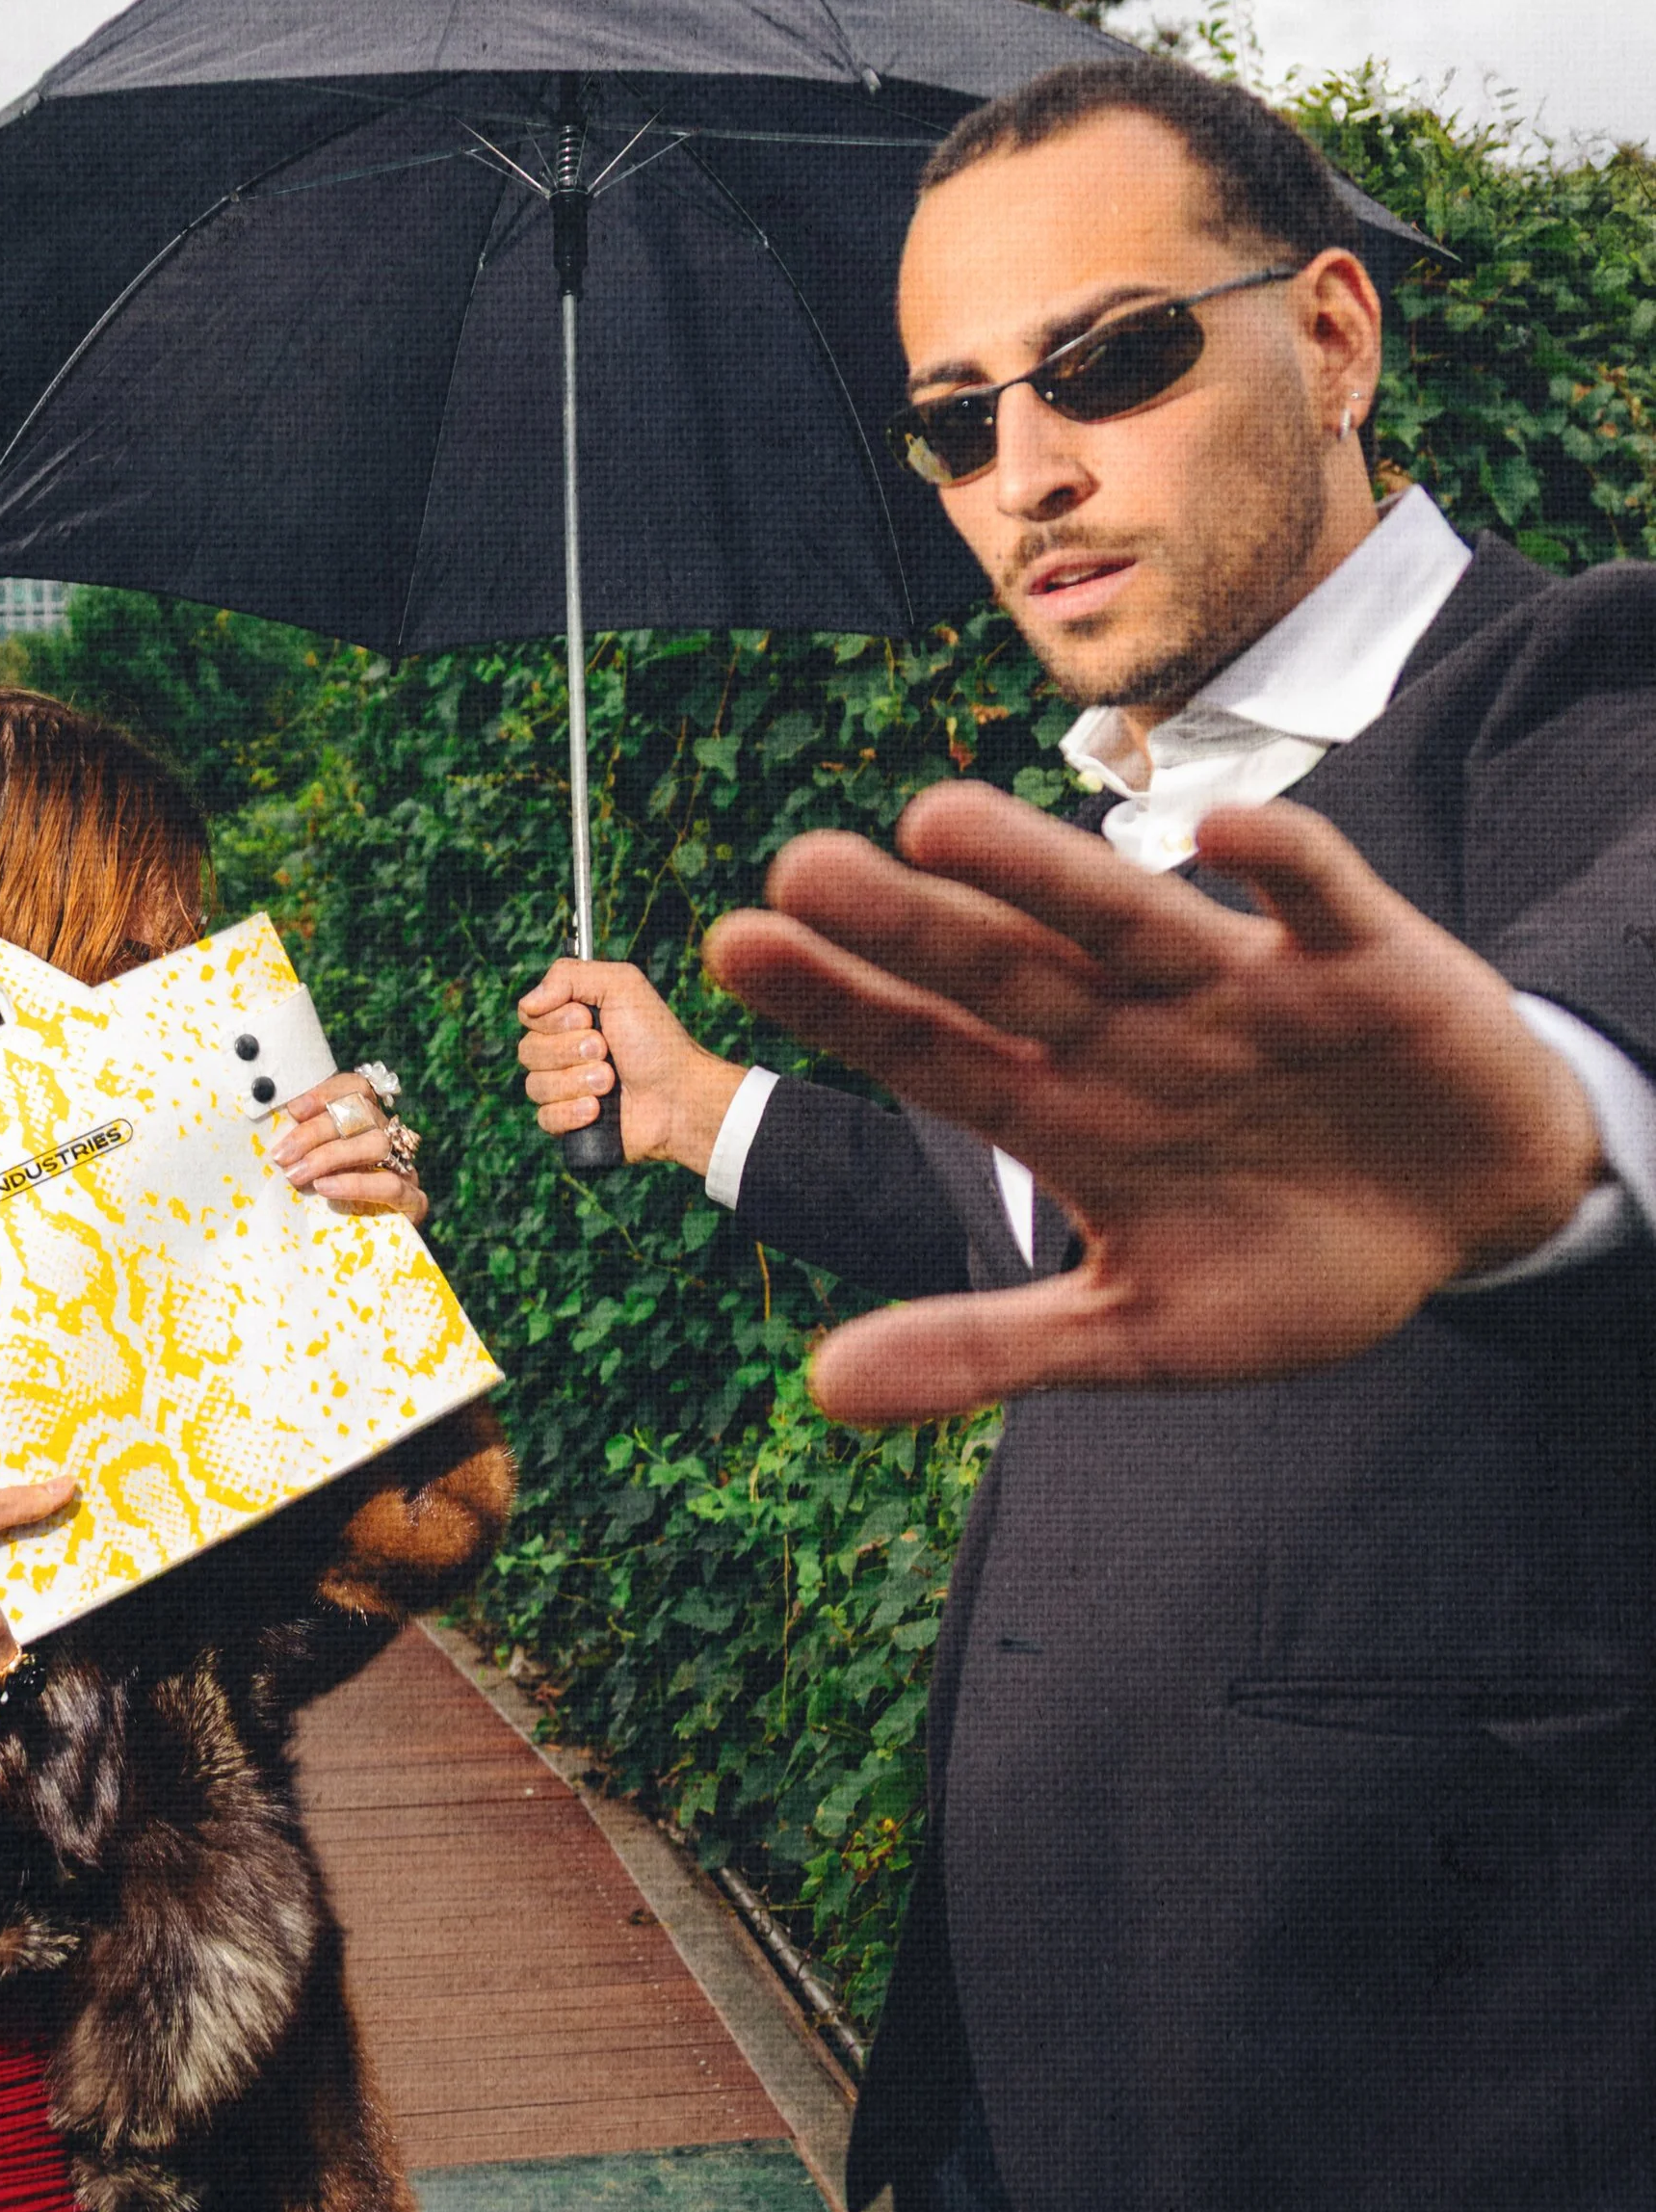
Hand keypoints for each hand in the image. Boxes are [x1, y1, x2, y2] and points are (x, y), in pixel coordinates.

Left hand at [268, 1076, 426, 1222]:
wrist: (363, 1255)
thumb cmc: (326, 1205)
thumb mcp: (310, 1168)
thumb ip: (299, 1147)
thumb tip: (269, 1127)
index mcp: (367, 1124)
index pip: (356, 1089)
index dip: (326, 1093)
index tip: (293, 1110)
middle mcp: (390, 1139)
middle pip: (361, 1114)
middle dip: (314, 1132)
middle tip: (282, 1155)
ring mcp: (405, 1169)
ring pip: (376, 1143)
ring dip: (330, 1156)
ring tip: (296, 1175)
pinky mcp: (413, 1202)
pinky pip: (390, 1185)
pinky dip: (355, 1183)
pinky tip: (325, 1189)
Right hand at [515, 958, 751, 1176]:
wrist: (680, 1097)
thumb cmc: (657, 1041)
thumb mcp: (622, 986)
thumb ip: (569, 975)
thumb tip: (527, 1002)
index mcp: (572, 1019)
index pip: (528, 1015)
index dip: (553, 1020)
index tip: (586, 1019)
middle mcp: (565, 1053)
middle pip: (528, 1051)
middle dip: (570, 1052)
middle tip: (607, 1052)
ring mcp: (566, 1090)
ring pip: (535, 1087)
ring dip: (577, 1082)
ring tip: (610, 1083)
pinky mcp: (571, 1124)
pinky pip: (545, 1119)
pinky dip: (573, 1113)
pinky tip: (598, 1110)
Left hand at [704, 784, 1605, 1421]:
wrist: (1477, 1220)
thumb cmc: (1294, 1260)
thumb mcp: (1142, 1332)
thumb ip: (987, 1350)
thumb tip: (820, 1390)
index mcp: (1071, 1111)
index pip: (934, 1047)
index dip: (842, 1002)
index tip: (732, 945)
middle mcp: (1133, 1029)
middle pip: (1005, 968)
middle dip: (910, 925)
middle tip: (800, 867)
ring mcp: (1241, 986)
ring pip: (1124, 915)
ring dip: (1040, 871)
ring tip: (935, 822)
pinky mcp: (1363, 960)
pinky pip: (1317, 897)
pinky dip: (1278, 865)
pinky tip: (1216, 833)